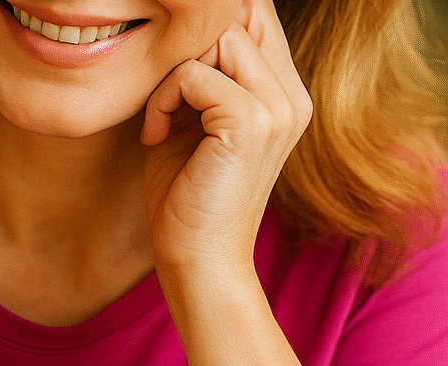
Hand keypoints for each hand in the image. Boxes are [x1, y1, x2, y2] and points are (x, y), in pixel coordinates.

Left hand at [141, 0, 311, 272]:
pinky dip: (162, 99)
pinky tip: (155, 136)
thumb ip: (199, 72)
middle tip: (164, 99)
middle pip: (237, 16)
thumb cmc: (188, 195)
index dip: (207, 26)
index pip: (256, 15)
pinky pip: (192, 74)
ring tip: (161, 119)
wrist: (198, 259)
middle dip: (186, 47)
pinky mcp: (251, 124)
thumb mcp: (194, 121)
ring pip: (215, 37)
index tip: (170, 70)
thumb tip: (181, 25)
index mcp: (285, 94)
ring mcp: (278, 109)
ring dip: (171, 73)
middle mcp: (292, 96)